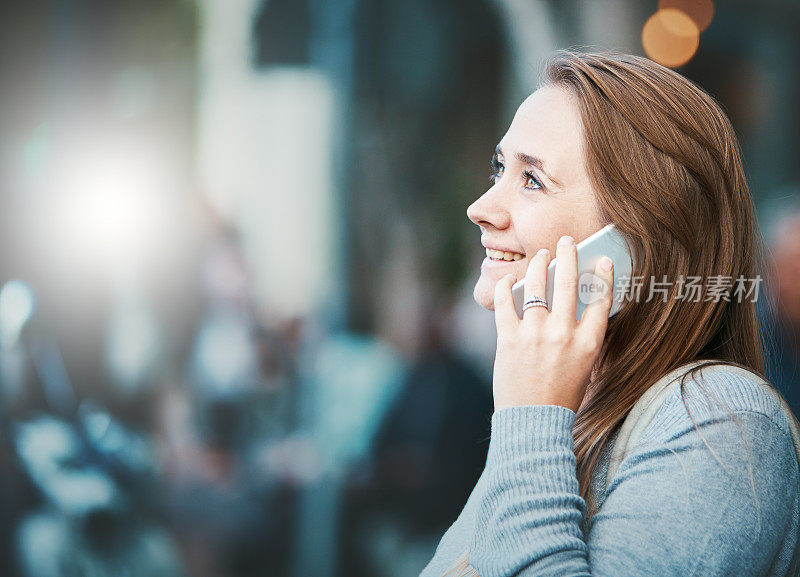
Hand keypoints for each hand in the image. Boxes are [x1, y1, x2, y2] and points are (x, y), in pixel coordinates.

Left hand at [491, 235, 613, 412]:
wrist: (532, 421)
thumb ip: (582, 338)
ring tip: (541, 255)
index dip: (603, 277)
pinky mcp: (508, 337)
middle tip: (566, 241)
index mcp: (588, 343)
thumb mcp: (584, 367)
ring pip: (537, 284)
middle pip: (567, 282)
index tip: (603, 261)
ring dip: (539, 264)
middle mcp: (563, 333)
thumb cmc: (560, 397)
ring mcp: (534, 333)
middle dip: (568, 255)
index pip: (601, 300)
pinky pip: (506, 301)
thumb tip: (575, 307)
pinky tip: (510, 279)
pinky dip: (506, 286)